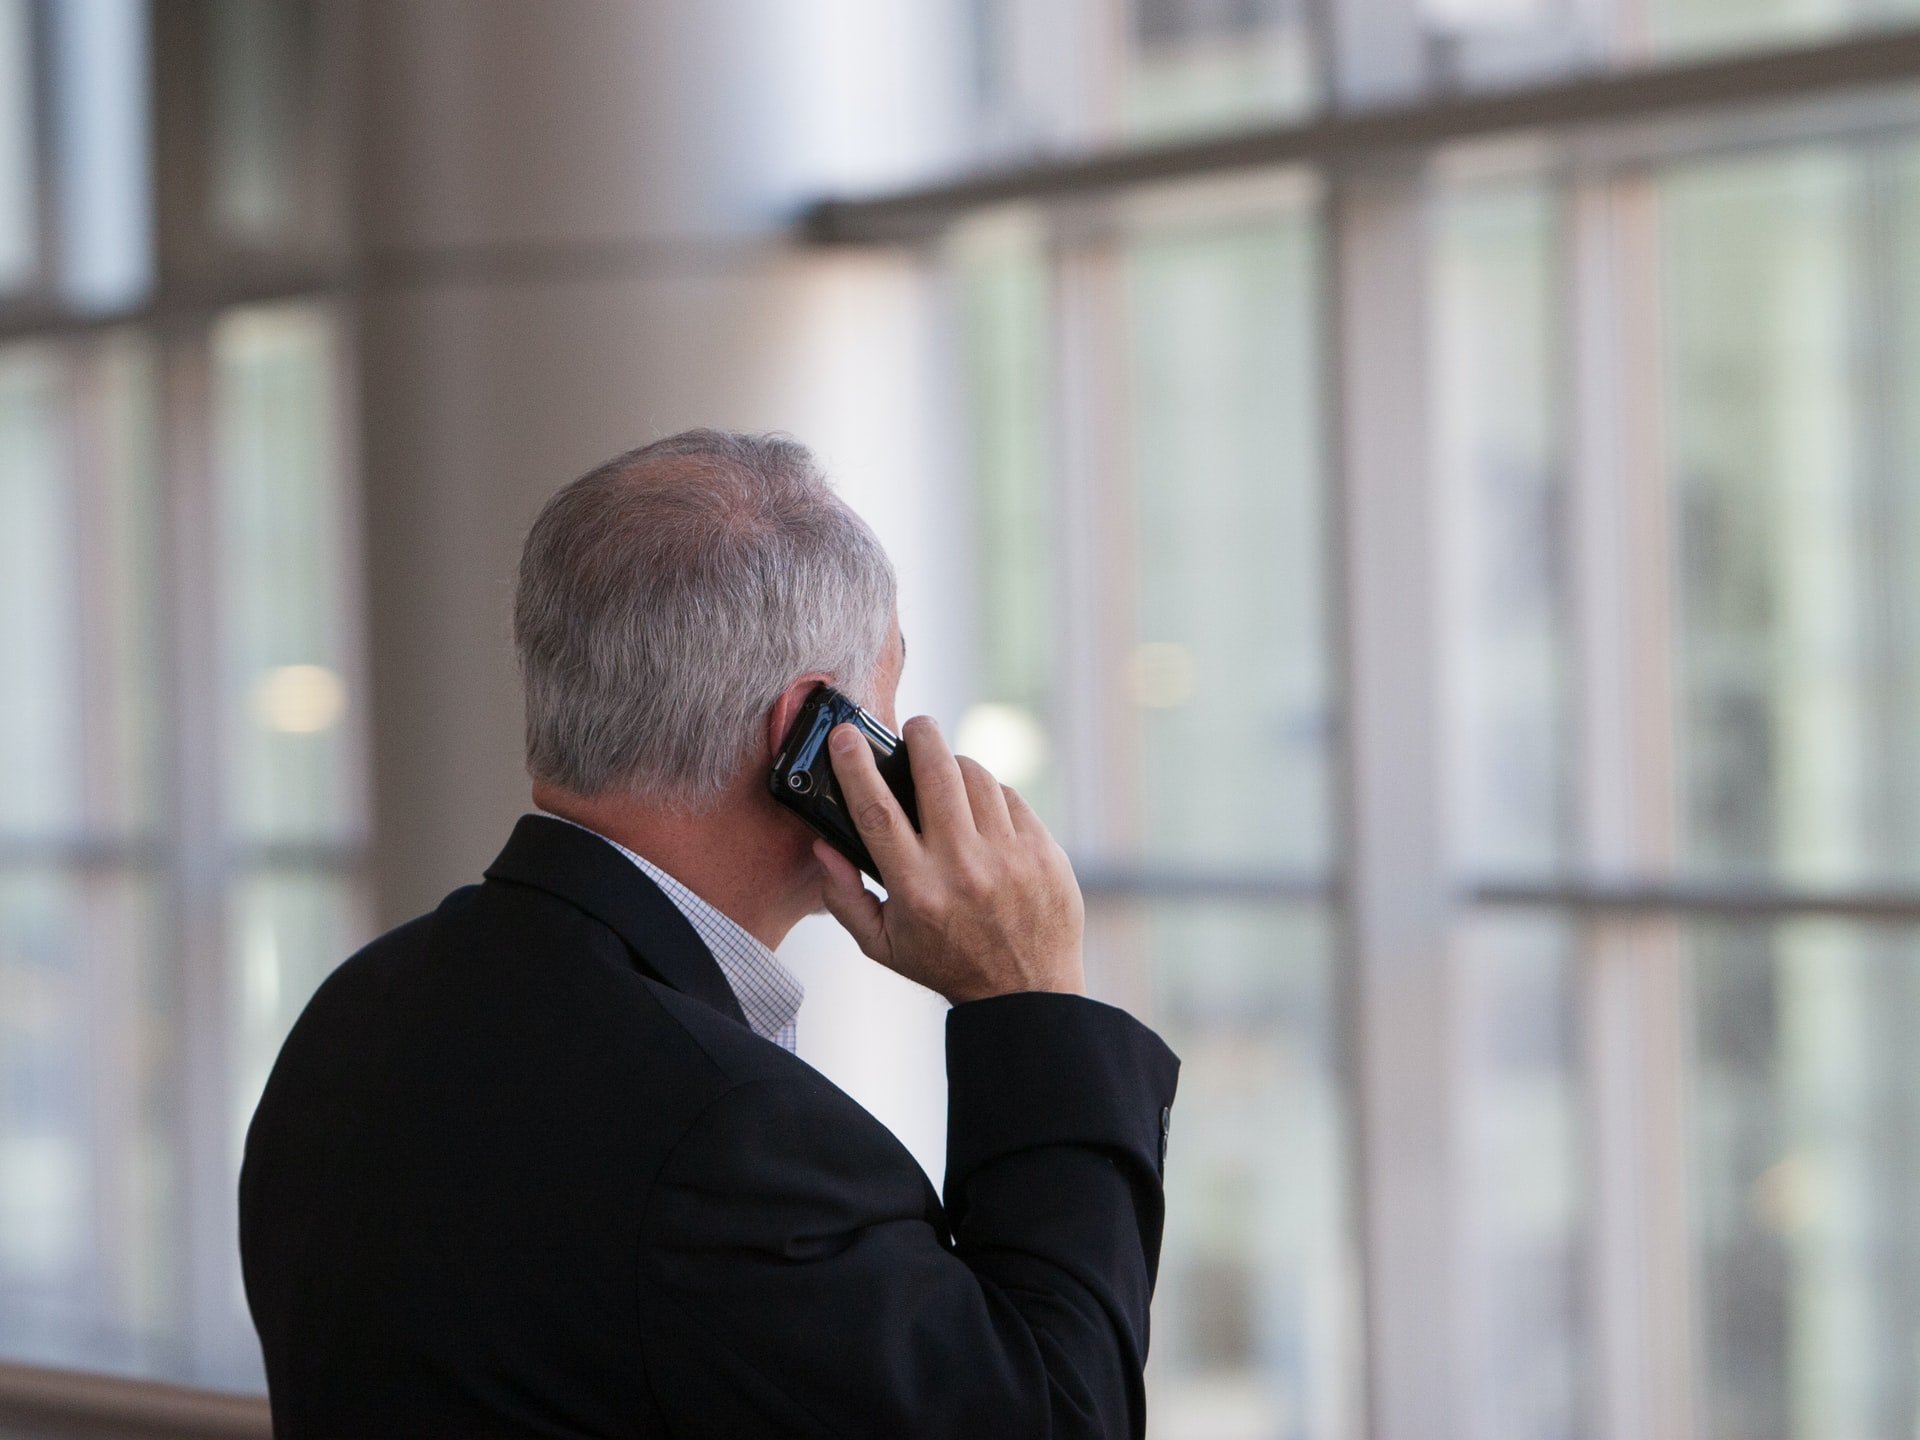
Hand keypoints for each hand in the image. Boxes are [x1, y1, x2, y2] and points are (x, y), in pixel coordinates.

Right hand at [813, 716, 1085, 1004]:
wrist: (1027, 991)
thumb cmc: (946, 963)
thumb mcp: (882, 946)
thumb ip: (844, 898)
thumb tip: (823, 846)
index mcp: (916, 889)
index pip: (877, 812)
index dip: (856, 767)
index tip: (845, 736)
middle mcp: (962, 868)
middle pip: (936, 774)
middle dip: (921, 736)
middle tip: (915, 726)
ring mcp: (1008, 857)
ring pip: (977, 777)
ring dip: (956, 764)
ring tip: (947, 773)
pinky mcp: (1043, 851)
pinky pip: (1011, 797)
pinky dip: (991, 794)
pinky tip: (982, 810)